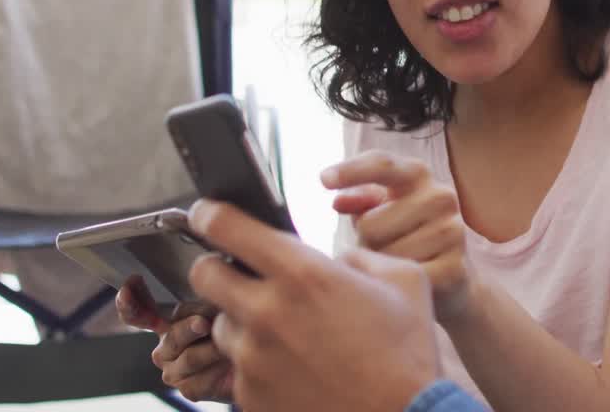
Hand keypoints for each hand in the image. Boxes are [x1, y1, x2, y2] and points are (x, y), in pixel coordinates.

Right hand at [116, 279, 232, 401]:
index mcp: (169, 321)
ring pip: (188, 357)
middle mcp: (166, 345)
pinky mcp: (188, 389)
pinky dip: (219, 370)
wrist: (260, 362)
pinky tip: (230, 362)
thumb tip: (208, 283)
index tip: (132, 284)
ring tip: (231, 342)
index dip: (130, 302)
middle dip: (190, 327)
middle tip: (206, 323)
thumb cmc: (241, 328)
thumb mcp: (225, 306)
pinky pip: (199, 380)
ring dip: (214, 349)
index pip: (139, 313)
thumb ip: (208, 298)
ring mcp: (174, 369)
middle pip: (171, 334)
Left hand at [187, 199, 440, 411]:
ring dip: (242, 321)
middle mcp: (266, 312)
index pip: (226, 227)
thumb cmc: (405, 353)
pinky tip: (293, 367)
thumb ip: (360, 258)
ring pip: (221, 324)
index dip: (209, 215)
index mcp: (303, 274)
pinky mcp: (249, 395)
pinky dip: (257, 363)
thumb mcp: (404, 281)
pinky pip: (238, 368)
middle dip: (216, 268)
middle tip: (238, 274)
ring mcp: (253, 358)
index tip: (207, 214)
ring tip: (282, 333)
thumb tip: (337, 261)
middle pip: (203, 275)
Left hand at [323, 151, 473, 324]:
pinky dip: (395, 287)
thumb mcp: (382, 211)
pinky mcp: (455, 267)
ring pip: (385, 255)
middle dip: (365, 244)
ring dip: (379, 267)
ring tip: (396, 265)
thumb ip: (360, 201)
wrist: (453, 277)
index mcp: (418, 175)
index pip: (381, 165)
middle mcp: (440, 196)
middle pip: (370, 224)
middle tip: (381, 249)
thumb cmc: (405, 235)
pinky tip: (405, 284)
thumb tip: (338, 201)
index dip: (351, 171)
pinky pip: (402, 279)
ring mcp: (452, 231)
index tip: (322, 180)